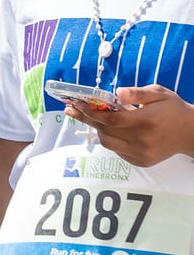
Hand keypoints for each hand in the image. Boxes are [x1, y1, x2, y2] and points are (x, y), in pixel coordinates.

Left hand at [59, 84, 193, 166]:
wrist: (190, 133)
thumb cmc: (173, 109)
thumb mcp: (159, 94)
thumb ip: (138, 93)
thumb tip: (117, 92)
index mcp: (145, 121)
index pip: (110, 119)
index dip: (90, 112)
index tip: (76, 104)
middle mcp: (142, 140)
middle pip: (105, 131)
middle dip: (86, 119)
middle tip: (72, 109)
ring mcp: (140, 153)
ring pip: (108, 143)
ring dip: (98, 130)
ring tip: (91, 117)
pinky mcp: (141, 161)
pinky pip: (117, 151)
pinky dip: (111, 139)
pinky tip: (112, 129)